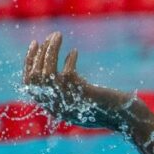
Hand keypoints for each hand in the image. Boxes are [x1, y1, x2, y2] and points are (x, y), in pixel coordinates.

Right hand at [22, 32, 143, 131]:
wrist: (125, 117)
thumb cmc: (107, 109)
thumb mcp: (81, 102)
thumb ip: (67, 92)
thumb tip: (60, 71)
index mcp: (53, 108)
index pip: (30, 84)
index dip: (29, 63)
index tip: (35, 45)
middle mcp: (56, 106)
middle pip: (35, 77)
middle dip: (39, 53)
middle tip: (48, 37)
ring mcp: (67, 101)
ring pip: (47, 73)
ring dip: (50, 51)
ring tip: (57, 35)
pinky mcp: (80, 93)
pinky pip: (67, 72)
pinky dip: (69, 60)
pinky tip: (75, 52)